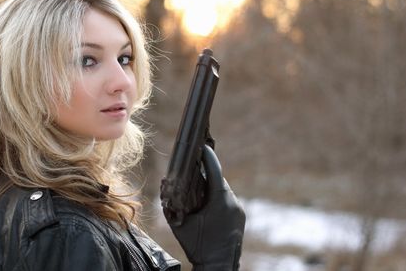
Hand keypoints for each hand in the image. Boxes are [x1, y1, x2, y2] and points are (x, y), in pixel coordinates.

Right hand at [166, 145, 245, 269]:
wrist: (219, 267)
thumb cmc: (197, 247)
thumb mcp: (180, 224)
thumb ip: (172, 204)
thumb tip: (164, 186)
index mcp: (220, 201)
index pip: (215, 171)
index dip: (208, 157)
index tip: (202, 146)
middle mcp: (233, 202)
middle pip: (219, 180)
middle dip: (208, 173)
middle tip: (196, 164)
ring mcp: (239, 210)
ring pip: (224, 190)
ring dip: (212, 186)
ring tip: (199, 183)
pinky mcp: (240, 217)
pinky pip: (228, 200)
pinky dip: (218, 197)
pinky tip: (207, 200)